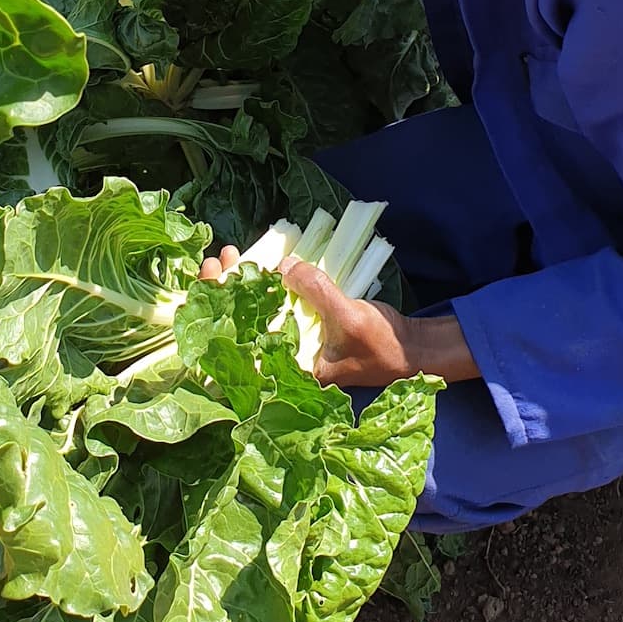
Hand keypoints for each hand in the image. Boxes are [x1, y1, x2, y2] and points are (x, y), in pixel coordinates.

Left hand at [197, 249, 479, 388]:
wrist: (410, 349)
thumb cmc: (380, 345)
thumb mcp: (349, 317)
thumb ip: (317, 292)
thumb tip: (283, 266)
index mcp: (286, 366)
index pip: (239, 339)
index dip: (218, 308)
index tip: (212, 275)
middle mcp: (284, 357)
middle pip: (240, 322)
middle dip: (224, 290)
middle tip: (217, 259)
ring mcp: (294, 339)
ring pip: (256, 310)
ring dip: (242, 283)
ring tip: (231, 255)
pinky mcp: (305, 324)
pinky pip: (277, 303)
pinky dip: (266, 283)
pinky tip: (258, 263)